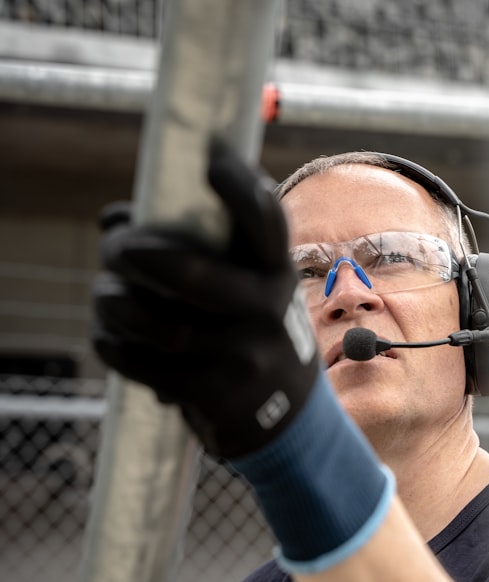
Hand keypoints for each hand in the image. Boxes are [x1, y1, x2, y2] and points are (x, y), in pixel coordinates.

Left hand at [92, 138, 319, 460]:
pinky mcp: (217, 394)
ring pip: (162, 326)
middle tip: (116, 248)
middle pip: (197, 276)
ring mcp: (244, 356)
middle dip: (140, 256)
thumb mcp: (244, 286)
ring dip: (116, 306)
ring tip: (103, 298)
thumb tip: (115, 218)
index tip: (211, 162)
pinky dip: (115, 347)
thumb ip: (191, 247)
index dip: (242, 189)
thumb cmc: (249, 328)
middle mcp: (268, 310)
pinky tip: (107, 336)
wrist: (286, 413)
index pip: (267, 224)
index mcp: (275, 271)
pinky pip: (148, 366)